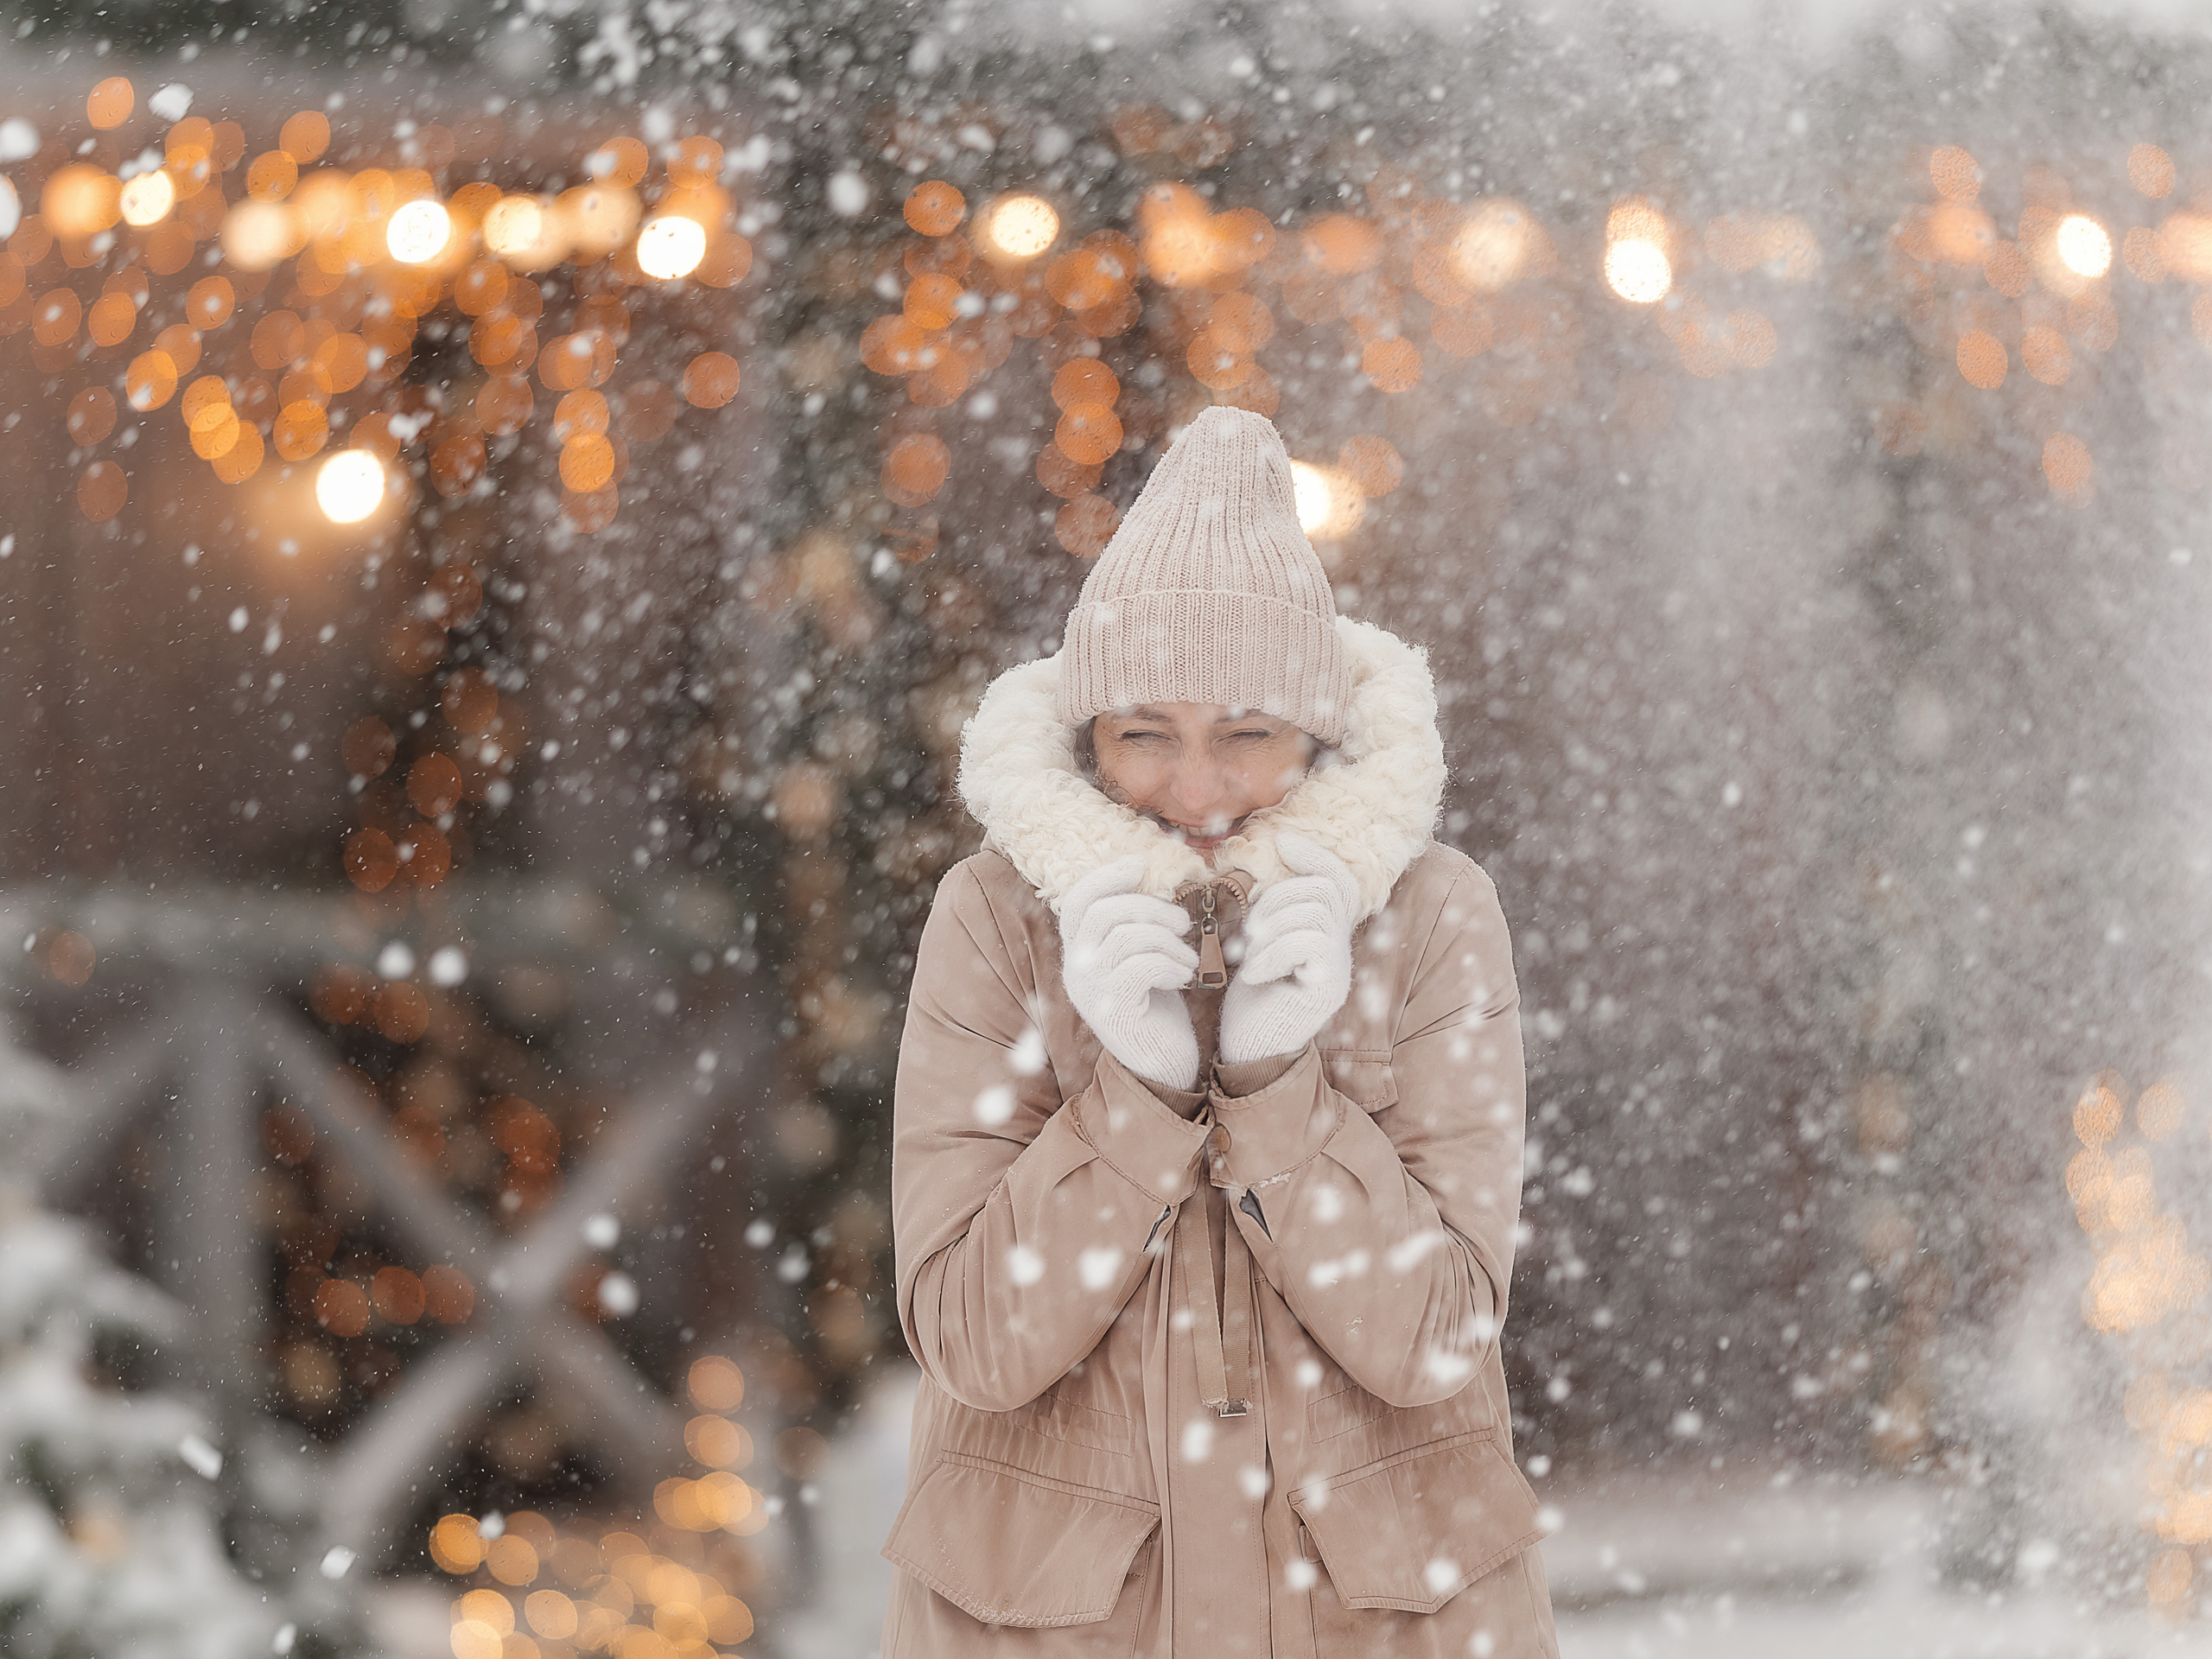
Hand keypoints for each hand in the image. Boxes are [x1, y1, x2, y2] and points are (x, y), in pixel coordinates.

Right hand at [1060, 856, 1201, 1090]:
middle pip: (1104, 912)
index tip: (1139, 865)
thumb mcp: (1140, 961)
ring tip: (1188, 958)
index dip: (1106, 877)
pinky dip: (1170, 964)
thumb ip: (1133, 928)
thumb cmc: (1158, 1010)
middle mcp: (1076, 972)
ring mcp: (1092, 992)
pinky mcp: (1114, 1010)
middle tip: (1182, 922)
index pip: (1078, 902)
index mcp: (1079, 955)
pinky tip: (1183, 977)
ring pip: (1126, 936)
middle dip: (1151, 907)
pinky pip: (1141, 966)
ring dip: (1167, 939)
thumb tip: (1147, 881)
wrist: (1165, 1068)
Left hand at [1219, 832, 1359, 1065]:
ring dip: (1272, 927)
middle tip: (1248, 933)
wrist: (1247, 1058)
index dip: (1316, 857)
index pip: (1338, 883)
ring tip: (1249, 956)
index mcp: (1323, 939)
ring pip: (1316, 912)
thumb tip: (1262, 873)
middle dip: (1278, 898)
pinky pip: (1309, 942)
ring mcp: (1337, 971)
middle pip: (1325, 890)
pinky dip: (1273, 952)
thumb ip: (1269, 916)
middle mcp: (1338, 953)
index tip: (1284, 842)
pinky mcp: (1328, 989)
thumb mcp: (1256, 949)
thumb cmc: (1247, 1005)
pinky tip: (1253, 976)